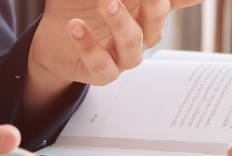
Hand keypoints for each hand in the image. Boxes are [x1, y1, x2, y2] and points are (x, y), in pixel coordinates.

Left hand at [31, 0, 202, 85]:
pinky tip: (75, 27)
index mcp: (147, 9)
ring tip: (105, 2)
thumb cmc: (81, 6)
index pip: (178, 0)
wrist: (52, 35)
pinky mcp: (101, 73)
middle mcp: (141, 33)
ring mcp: (123, 56)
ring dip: (119, 21)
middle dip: (153, 3)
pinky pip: (100, 64)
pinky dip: (87, 45)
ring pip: (131, 43)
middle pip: (157, 20)